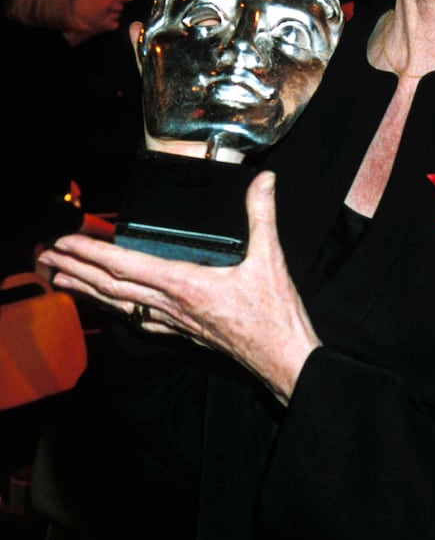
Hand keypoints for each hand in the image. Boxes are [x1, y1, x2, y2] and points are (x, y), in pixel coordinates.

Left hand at [37, 171, 319, 404]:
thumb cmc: (274, 315)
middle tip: (46, 259)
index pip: (126, 266)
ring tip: (60, 281)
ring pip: (120, 305)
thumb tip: (263, 180)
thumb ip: (262, 216)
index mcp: (186, 285)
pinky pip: (140, 320)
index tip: (66, 243)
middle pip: (112, 287)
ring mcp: (175, 322)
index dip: (92, 253)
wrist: (281, 359)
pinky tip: (111, 309)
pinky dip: (118, 310)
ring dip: (87, 292)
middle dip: (75, 271)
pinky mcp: (184, 333)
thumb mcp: (270, 259)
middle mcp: (172, 306)